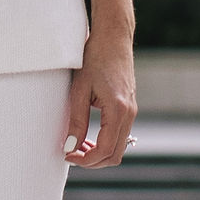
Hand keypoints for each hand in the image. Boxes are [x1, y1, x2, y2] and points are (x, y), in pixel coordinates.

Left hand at [61, 25, 136, 171]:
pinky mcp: (129, 107)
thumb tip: (70, 147)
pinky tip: (89, 136)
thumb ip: (77, 121)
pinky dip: (105, 142)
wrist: (113, 38)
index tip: (67, 155)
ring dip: (99, 153)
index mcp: (118, 110)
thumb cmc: (94, 59)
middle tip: (71, 155)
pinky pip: (120, 134)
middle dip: (93, 162)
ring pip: (119, 147)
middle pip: (115, 155)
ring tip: (77, 147)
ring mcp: (132, 111)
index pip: (104, 150)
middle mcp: (129, 114)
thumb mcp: (79, 91)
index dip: (85, 160)